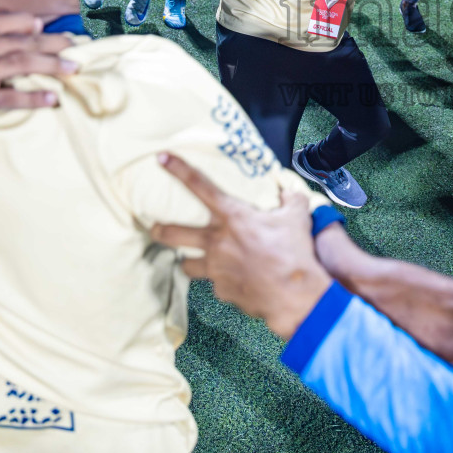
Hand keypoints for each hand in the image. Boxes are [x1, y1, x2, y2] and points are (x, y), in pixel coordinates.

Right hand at [0, 13, 77, 126]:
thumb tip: (35, 25)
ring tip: (73, 69)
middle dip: (55, 46)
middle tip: (78, 49)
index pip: (15, 22)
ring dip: (50, 66)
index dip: (42, 27)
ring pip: (20, 65)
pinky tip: (51, 98)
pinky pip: (8, 97)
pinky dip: (32, 97)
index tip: (64, 32)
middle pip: (24, 43)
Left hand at [150, 154, 330, 339]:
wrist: (293, 294)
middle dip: (160, 230)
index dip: (178, 170)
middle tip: (156, 229)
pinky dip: (222, 281)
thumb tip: (289, 194)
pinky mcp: (222, 290)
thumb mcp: (297, 217)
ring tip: (194, 261)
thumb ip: (291, 201)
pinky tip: (235, 281)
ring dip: (189, 262)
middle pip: (173, 234)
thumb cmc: (294, 252)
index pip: (199, 186)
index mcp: (232, 217)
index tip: (162, 158)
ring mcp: (216, 268)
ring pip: (187, 265)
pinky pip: (216, 285)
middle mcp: (217, 241)